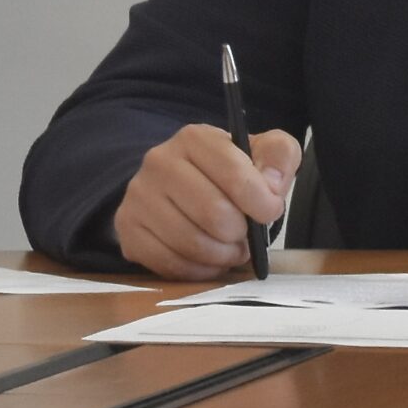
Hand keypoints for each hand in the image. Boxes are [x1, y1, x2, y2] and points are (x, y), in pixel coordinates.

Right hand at [112, 123, 300, 281]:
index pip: (234, 174)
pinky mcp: (128, 229)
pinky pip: (170, 263)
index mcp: (194, 138)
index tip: (269, 211)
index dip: (261, 202)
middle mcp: (159, 161)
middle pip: (213, 214)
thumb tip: (271, 184)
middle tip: (244, 234)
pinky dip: (198, 269)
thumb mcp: (261, 152)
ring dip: (222, 254)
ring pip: (191, 243)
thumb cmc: (227, 173)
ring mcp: (138, 196)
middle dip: (240, 233)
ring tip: (229, 247)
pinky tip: (207, 258)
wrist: (180, 187)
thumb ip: (279, 156)